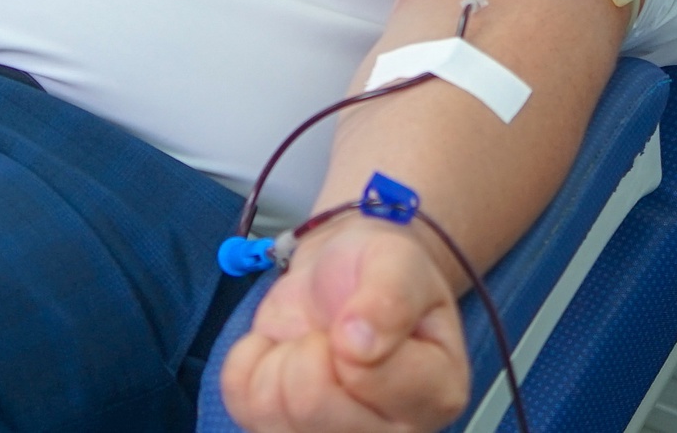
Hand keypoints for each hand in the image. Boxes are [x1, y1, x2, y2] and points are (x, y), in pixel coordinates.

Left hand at [221, 217, 469, 432]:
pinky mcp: (284, 428)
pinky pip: (242, 407)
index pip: (365, 379)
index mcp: (434, 393)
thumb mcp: (398, 261)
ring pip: (270, 416)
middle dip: (306, 350)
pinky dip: (249, 365)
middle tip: (330, 331)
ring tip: (309, 342)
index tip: (356, 316)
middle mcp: (391, 431)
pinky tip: (282, 351)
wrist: (342, 270)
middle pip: (310, 408)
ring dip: (277, 360)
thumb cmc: (379, 269)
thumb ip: (390, 298)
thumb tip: (359, 343)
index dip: (345, 337)